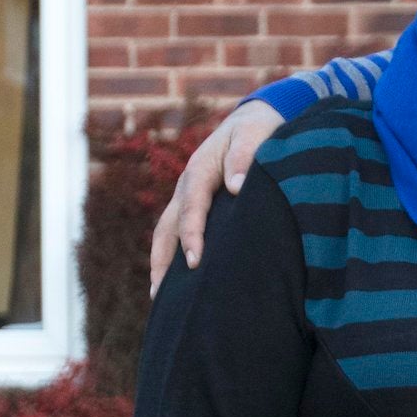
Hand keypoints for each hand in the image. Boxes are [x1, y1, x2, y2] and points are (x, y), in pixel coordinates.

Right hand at [149, 102, 285, 289]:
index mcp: (199, 170)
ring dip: (161, 262)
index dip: (191, 234)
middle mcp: (187, 184)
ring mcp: (187, 195)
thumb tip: (235, 186)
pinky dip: (172, 254)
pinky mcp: (195, 203)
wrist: (253, 119)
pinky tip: (177, 281)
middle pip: (166, 226)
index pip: (191, 207)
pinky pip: (177, 230)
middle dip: (163, 260)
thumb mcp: (254, 135)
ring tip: (160, 298)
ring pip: (166, 231)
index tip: (195, 261)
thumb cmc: (257, 130)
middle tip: (163, 295)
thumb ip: (244, 158)